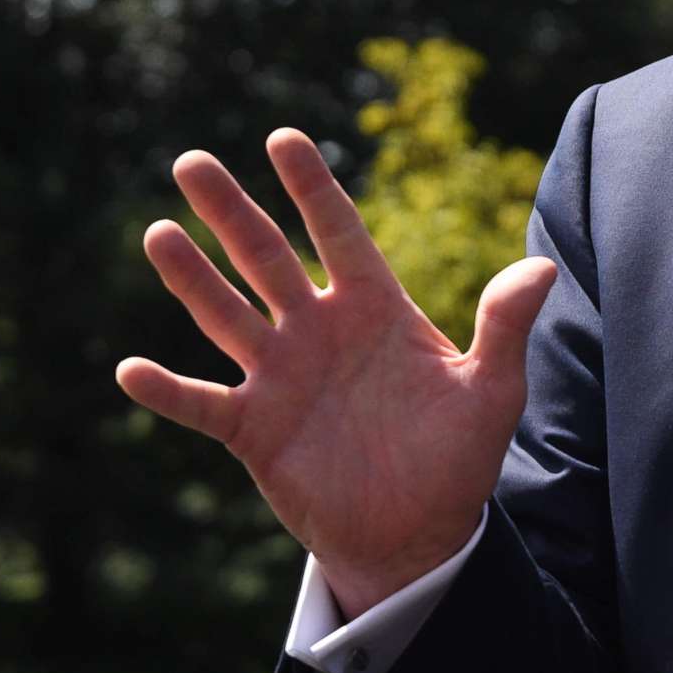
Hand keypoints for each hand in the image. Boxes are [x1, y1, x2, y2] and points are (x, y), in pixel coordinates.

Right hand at [115, 128, 556, 615]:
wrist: (419, 533)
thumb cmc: (458, 457)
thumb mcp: (491, 390)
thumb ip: (505, 326)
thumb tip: (542, 268)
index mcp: (373, 308)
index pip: (338, 233)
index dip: (311, 187)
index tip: (284, 138)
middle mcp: (318, 331)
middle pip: (266, 258)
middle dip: (230, 212)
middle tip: (190, 162)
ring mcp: (281, 377)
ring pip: (226, 317)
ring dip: (192, 278)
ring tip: (158, 232)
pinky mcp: (254, 431)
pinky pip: (203, 404)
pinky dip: (168, 391)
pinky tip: (130, 369)